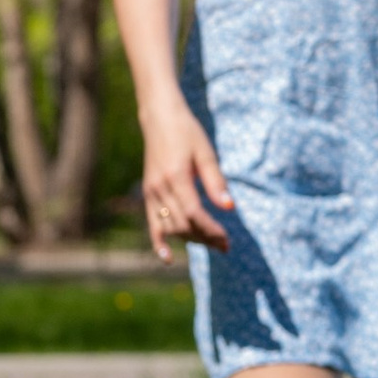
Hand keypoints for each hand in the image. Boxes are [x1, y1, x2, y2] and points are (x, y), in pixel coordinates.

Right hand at [140, 108, 231, 260]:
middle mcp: (160, 188)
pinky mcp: (148, 194)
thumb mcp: (206, 153)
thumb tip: (230, 208)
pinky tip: (168, 258)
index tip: (227, 240)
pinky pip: (152, 223)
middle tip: (225, 246)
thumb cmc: (187, 133)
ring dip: (191, 240)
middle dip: (205, 238)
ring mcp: (151, 193)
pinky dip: (159, 242)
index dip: (210, 230)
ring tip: (212, 245)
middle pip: (183, 224)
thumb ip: (216, 182)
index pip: (194, 213)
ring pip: (170, 227)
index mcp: (176, 177)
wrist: (159, 119)